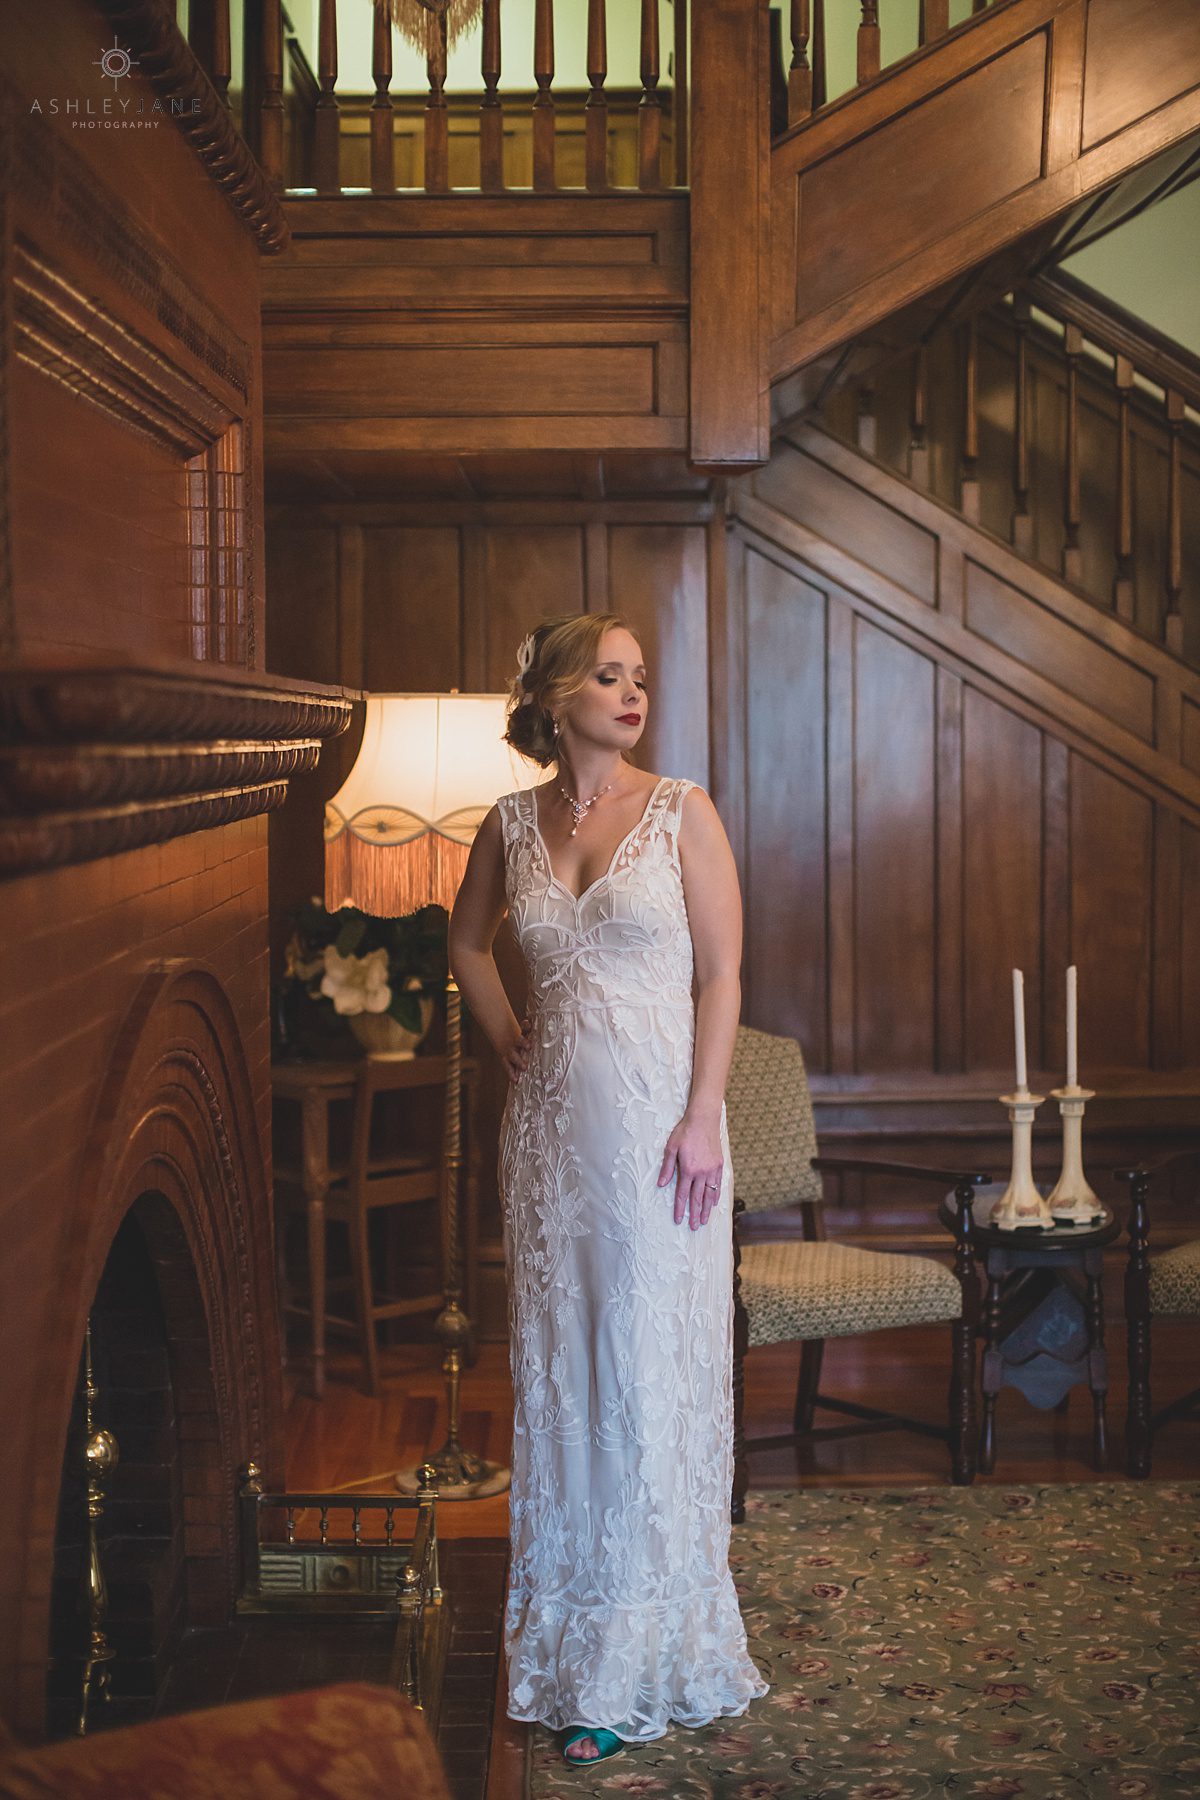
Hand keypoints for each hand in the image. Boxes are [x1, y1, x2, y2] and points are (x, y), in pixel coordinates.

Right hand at [500, 1016, 532, 1083]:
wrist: (506, 1041)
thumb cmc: (522, 1038)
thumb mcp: (528, 1033)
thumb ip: (532, 1031)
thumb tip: (540, 1025)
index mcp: (522, 1033)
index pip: (524, 1027)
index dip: (526, 1025)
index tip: (529, 1025)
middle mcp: (516, 1042)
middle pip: (519, 1041)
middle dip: (523, 1043)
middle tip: (529, 1046)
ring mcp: (510, 1051)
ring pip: (513, 1056)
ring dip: (518, 1061)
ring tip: (524, 1067)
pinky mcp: (506, 1060)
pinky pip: (508, 1067)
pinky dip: (511, 1074)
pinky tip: (515, 1080)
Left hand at [657, 1110, 723, 1229]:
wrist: (703, 1119)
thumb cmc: (685, 1132)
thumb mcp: (671, 1148)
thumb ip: (667, 1168)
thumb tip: (662, 1184)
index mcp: (688, 1169)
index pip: (683, 1194)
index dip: (680, 1208)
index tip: (679, 1220)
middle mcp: (702, 1172)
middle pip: (698, 1198)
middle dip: (695, 1214)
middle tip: (694, 1227)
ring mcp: (712, 1170)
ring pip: (709, 1194)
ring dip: (706, 1209)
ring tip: (704, 1221)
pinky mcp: (719, 1165)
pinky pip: (718, 1185)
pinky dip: (715, 1196)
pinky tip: (713, 1204)